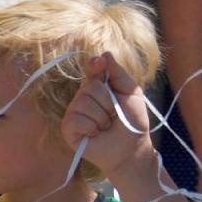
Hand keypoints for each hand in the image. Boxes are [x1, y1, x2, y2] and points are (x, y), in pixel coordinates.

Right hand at [61, 54, 156, 183]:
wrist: (132, 147)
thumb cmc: (133, 121)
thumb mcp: (131, 93)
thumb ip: (118, 74)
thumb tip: (104, 54)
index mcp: (99, 87)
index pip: (92, 69)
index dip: (94, 65)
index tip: (99, 63)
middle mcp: (83, 97)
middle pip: (90, 87)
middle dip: (108, 102)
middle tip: (114, 115)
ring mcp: (74, 113)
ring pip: (83, 103)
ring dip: (102, 117)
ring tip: (106, 126)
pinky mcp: (68, 129)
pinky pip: (76, 119)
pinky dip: (92, 127)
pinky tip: (96, 134)